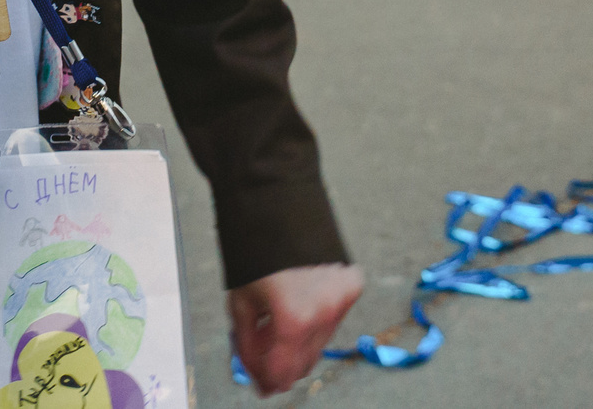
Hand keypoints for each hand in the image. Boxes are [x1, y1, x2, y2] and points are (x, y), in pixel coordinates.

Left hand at [228, 263, 362, 396]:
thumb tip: (258, 375)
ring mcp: (343, 299)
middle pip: (305, 362)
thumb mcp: (240, 303)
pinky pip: (333, 318)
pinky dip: (315, 320)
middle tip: (263, 356)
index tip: (261, 385)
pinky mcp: (352, 285)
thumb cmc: (255, 254)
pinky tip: (296, 304)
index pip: (285, 372)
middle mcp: (325, 313)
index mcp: (294, 319)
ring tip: (276, 323)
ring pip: (320, 342)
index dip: (269, 381)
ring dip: (298, 343)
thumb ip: (248, 345)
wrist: (280, 208)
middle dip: (282, 363)